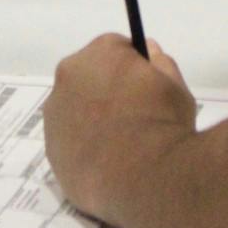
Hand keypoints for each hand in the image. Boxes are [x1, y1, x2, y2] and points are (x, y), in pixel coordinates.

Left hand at [44, 34, 198, 224]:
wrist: (144, 178)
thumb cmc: (163, 124)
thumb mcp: (176, 87)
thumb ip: (160, 63)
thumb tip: (149, 51)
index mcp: (101, 53)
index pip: (115, 50)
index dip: (134, 69)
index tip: (146, 88)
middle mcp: (69, 75)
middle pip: (89, 76)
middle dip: (108, 90)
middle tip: (135, 118)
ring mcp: (55, 113)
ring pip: (74, 109)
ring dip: (91, 118)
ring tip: (120, 145)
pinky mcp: (51, 148)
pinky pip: (68, 141)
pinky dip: (83, 147)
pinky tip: (106, 164)